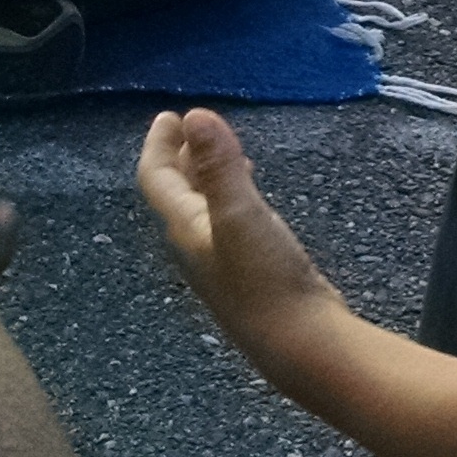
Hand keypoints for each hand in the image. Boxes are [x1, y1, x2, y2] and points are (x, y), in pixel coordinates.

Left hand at [139, 108, 343, 373]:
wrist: (298, 342)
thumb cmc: (266, 278)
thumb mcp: (242, 214)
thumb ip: (219, 166)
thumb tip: (195, 115)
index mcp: (185, 229)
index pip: (158, 179)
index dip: (159, 145)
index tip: (170, 116)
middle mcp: (195, 245)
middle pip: (176, 193)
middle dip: (180, 157)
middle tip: (191, 126)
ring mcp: (220, 261)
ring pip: (201, 207)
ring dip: (205, 175)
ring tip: (221, 152)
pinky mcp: (246, 271)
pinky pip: (226, 221)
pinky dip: (230, 196)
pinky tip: (250, 197)